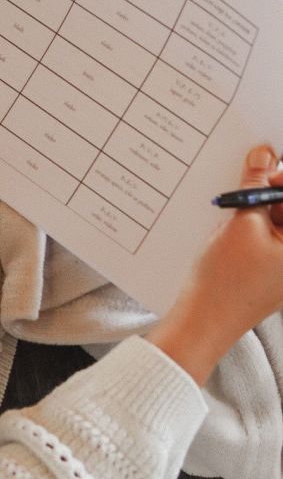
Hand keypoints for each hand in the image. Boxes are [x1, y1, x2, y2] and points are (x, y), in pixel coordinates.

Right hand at [147, 145, 282, 385]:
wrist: (203, 322)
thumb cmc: (227, 282)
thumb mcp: (242, 225)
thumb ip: (256, 187)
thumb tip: (264, 156)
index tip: (265, 165)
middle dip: (269, 188)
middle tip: (245, 176)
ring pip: (275, 218)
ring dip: (256, 204)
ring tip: (231, 204)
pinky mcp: (268, 266)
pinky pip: (264, 233)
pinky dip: (250, 221)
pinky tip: (229, 219)